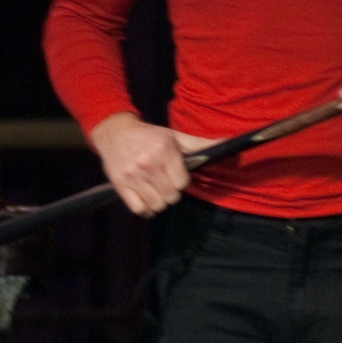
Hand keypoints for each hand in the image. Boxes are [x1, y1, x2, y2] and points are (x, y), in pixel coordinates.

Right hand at [88, 112, 217, 216]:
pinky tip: (146, 198)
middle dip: (171, 192)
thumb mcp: (175, 136)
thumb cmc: (150, 135)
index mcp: (164, 150)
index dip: (181, 181)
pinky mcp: (120, 185)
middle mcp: (148, 163)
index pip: (182, 183)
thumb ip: (200, 144)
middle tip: (165, 183)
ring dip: (159, 201)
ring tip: (156, 190)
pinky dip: (145, 208)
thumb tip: (227, 142)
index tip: (175, 175)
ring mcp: (132, 175)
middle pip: (171, 197)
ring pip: (157, 205)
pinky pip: (139, 209)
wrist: (115, 132)